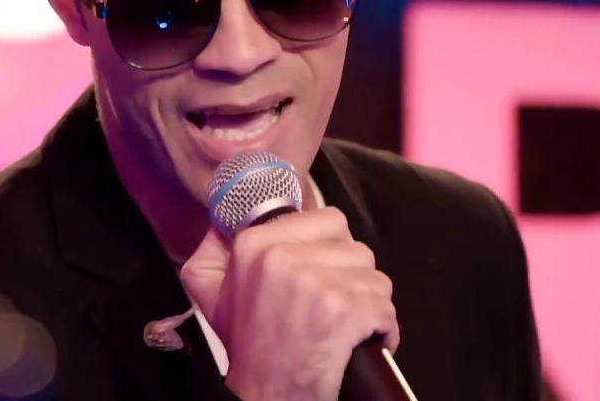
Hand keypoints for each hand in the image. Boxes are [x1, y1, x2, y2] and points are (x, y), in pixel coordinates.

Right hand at [180, 207, 398, 400]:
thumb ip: (214, 251)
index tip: (322, 277)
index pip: (330, 220)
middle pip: (356, 248)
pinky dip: (382, 330)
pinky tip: (360, 343)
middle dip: (353, 279)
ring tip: (343, 327)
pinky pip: (385, 308)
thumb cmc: (250, 346)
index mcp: (254, 244)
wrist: (264, 396)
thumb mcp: (215, 294)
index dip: (334, 252)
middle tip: (331, 307)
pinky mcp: (343, 309)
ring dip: (368, 305)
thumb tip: (221, 217)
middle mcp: (282, 255)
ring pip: (376, 277)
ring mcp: (315, 281)